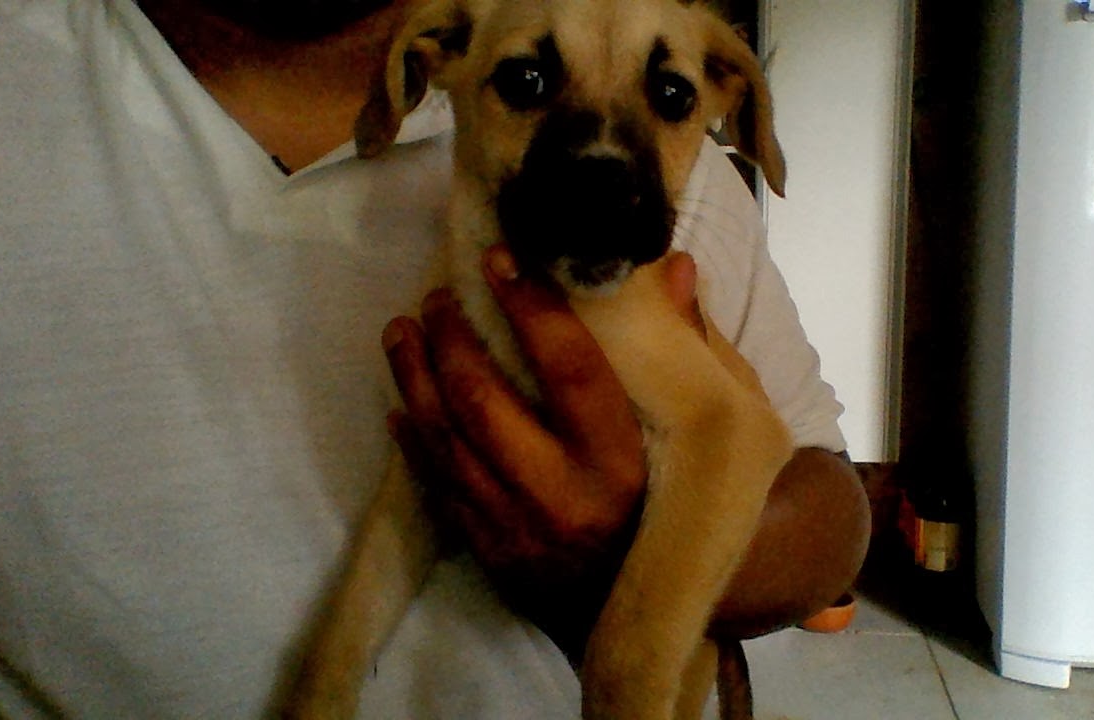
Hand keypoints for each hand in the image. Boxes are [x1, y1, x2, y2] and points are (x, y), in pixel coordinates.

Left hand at [383, 247, 700, 656]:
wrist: (640, 605)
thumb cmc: (670, 506)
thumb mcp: (692, 435)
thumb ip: (683, 351)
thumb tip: (675, 268)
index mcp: (617, 459)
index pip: (567, 367)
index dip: (532, 307)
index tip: (500, 261)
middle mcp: (560, 493)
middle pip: (483, 400)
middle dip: (449, 340)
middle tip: (435, 298)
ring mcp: (514, 525)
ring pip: (445, 440)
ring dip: (415, 379)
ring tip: (401, 331)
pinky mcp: (487, 548)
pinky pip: (437, 483)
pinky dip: (415, 439)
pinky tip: (401, 401)